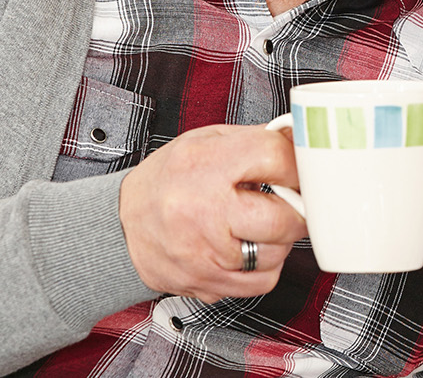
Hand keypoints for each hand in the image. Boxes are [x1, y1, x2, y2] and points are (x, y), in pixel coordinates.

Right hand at [119, 123, 308, 302]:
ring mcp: (204, 252)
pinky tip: (249, 247)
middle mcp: (203, 210)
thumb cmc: (169, 180)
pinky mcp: (205, 282)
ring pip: (276, 253)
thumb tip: (301, 140)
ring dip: (280, 239)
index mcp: (204, 164)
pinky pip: (262, 281)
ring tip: (261, 224)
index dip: (297, 164)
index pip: (276, 159)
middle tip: (291, 202)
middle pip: (284, 217)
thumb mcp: (207, 142)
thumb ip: (257, 139)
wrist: (121, 225)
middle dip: (297, 210)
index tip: (298, 170)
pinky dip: (265, 266)